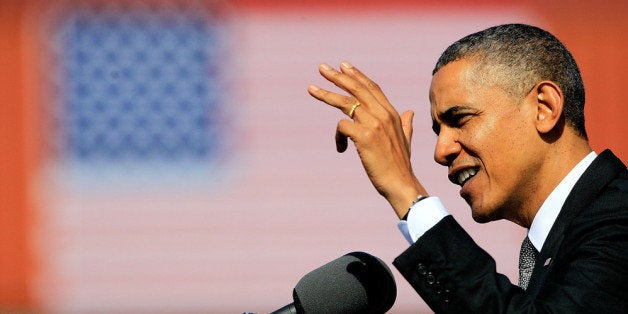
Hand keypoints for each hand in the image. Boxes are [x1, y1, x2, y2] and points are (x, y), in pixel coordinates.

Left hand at [308, 61, 426, 217]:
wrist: (400, 183)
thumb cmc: (400, 165)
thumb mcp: (405, 140)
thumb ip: (405, 124)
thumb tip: (409, 112)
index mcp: (392, 113)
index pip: (372, 87)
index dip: (357, 75)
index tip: (344, 65)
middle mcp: (383, 115)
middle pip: (357, 89)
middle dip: (338, 77)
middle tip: (322, 68)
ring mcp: (374, 124)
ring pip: (345, 103)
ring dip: (326, 94)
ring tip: (311, 89)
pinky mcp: (364, 136)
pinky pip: (341, 126)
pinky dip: (338, 137)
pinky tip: (341, 149)